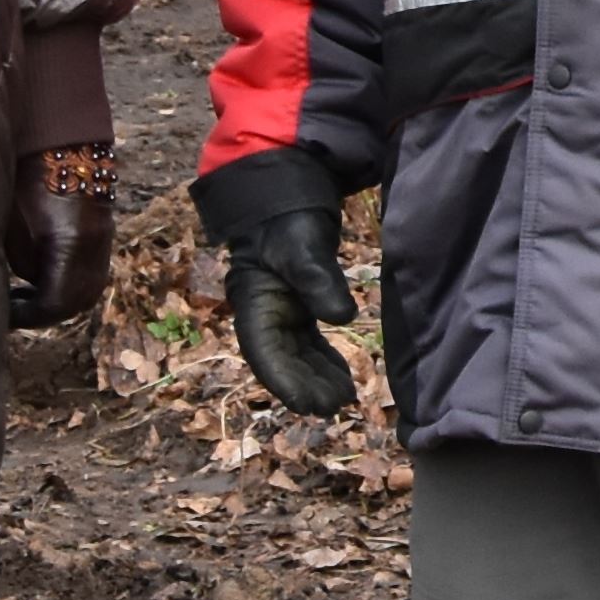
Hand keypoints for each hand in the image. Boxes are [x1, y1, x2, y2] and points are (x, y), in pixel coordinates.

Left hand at [9, 146, 116, 329]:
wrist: (64, 143)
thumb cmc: (28, 176)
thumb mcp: (12, 223)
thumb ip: (18, 262)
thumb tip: (14, 292)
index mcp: (71, 245)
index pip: (53, 304)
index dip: (26, 316)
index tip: (1, 315)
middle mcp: (95, 251)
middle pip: (74, 304)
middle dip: (41, 314)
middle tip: (9, 313)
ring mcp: (103, 246)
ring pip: (84, 294)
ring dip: (55, 302)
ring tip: (22, 298)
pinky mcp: (102, 241)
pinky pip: (87, 279)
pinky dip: (66, 288)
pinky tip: (39, 281)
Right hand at [223, 202, 360, 415]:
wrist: (287, 191)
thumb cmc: (288, 217)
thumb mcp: (302, 246)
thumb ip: (319, 281)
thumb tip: (343, 318)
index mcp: (254, 302)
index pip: (266, 352)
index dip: (285, 382)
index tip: (309, 405)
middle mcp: (263, 312)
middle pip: (282, 360)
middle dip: (306, 386)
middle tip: (336, 408)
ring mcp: (280, 311)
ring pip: (296, 355)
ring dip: (317, 378)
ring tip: (345, 399)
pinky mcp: (297, 306)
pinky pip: (308, 342)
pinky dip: (325, 361)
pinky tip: (344, 378)